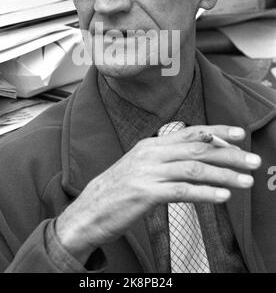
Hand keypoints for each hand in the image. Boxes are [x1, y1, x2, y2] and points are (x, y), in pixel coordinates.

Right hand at [55, 125, 260, 259]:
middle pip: (197, 149)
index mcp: (151, 145)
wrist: (88, 210)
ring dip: (224, 175)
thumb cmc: (118, 190)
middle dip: (229, 154)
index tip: (239, 134)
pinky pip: (181, 191)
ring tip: (246, 182)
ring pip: (194, 169)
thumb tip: (195, 156)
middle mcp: (150, 153)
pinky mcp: (144, 194)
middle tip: (253, 161)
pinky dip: (205, 194)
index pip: (190, 133)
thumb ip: (165, 159)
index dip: (217, 132)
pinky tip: (222, 197)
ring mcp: (147, 172)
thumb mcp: (141, 166)